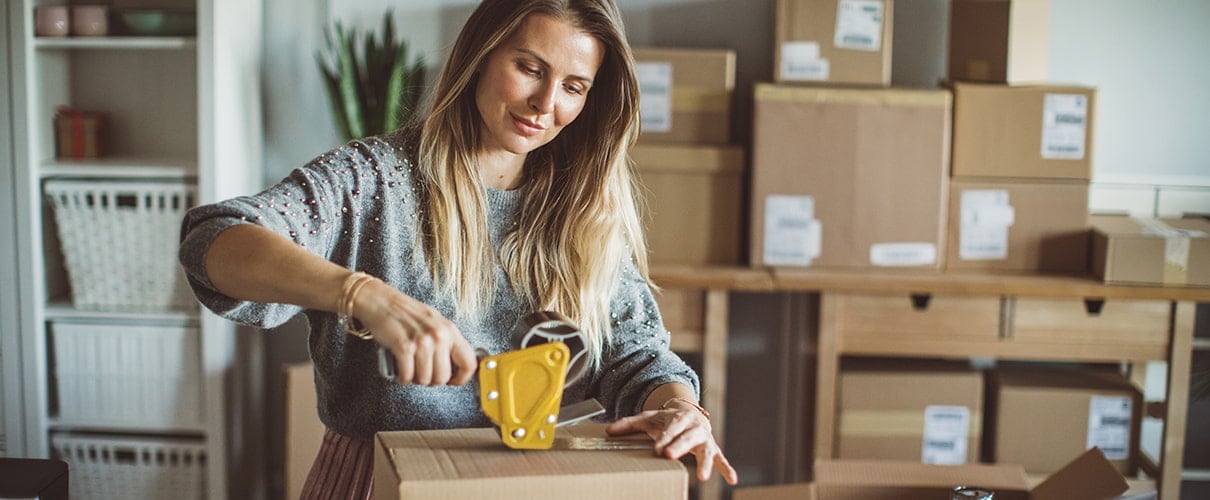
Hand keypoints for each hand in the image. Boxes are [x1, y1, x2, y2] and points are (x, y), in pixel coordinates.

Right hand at [352, 279, 477, 385]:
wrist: (380, 301)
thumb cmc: (406, 312)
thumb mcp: (435, 323)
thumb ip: (447, 342)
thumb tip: (456, 364)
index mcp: (450, 330)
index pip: (469, 363)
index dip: (461, 378)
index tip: (453, 381)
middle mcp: (439, 335)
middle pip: (444, 377)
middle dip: (432, 380)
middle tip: (423, 374)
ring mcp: (422, 341)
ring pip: (425, 379)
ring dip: (415, 379)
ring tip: (410, 370)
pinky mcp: (404, 347)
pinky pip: (407, 376)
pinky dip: (403, 378)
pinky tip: (400, 372)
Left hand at [605, 405, 738, 484]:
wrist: (690, 413)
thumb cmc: (667, 420)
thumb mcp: (648, 418)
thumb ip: (629, 424)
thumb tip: (608, 431)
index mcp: (678, 418)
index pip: (671, 429)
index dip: (664, 438)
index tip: (657, 449)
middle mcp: (694, 427)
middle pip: (687, 437)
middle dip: (679, 447)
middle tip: (669, 456)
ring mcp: (705, 439)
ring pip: (707, 450)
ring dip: (706, 463)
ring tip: (703, 477)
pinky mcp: (713, 450)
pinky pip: (722, 459)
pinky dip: (727, 469)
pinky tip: (732, 479)